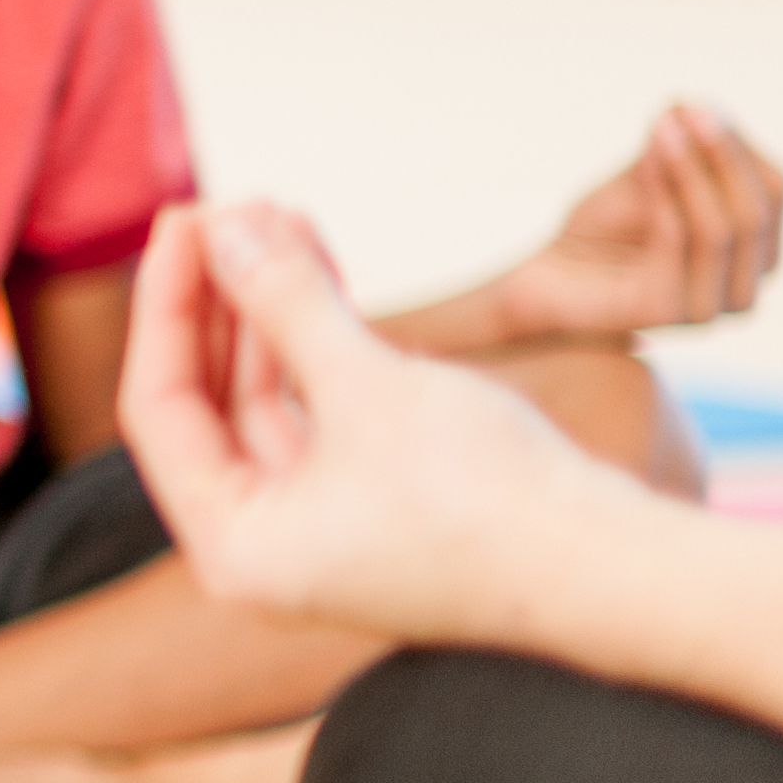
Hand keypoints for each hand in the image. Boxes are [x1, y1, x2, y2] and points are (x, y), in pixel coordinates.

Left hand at [118, 200, 617, 646]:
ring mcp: (326, 529)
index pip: (159, 407)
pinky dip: (324, 345)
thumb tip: (224, 224)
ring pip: (273, 398)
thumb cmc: (490, 500)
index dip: (165, 303)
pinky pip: (328, 412)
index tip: (183, 218)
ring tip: (281, 219)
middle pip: (211, 400)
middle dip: (222, 298)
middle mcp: (266, 549)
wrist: (623, 573)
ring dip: (276, 309)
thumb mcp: (368, 387)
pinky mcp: (383, 505)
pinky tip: (323, 270)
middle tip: (232, 209)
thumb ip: (283, 304)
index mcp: (233, 547)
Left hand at [487, 103, 782, 342]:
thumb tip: (689, 104)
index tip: (692, 103)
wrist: (547, 278)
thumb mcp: (649, 179)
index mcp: (759, 252)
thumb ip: (677, 148)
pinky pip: (675, 242)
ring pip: (721, 229)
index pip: (774, 190)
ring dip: (692, 170)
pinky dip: (663, 194)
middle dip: (723, 155)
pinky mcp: (668, 312)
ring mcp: (711, 306)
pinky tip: (644, 159)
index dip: (737, 144)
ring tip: (661, 127)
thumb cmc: (604, 230)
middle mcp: (746, 286)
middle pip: (756, 211)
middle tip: (687, 108)